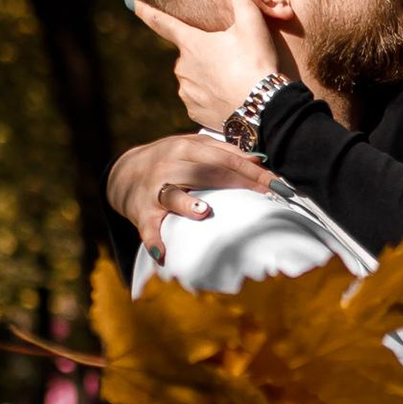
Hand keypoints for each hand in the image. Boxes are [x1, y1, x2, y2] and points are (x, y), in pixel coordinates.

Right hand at [106, 133, 269, 249]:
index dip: (253, 171)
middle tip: (267, 195)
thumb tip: (260, 159)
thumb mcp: (192, 148)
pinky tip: (163, 255)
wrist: (123, 173)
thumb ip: (222, 152)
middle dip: (238, 183)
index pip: (226, 158)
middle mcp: (170, 165)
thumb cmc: (169, 161)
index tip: (279, 185)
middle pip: (206, 173)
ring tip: (203, 211)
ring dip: (186, 204)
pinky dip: (153, 241)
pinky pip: (148, 228)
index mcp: (186, 147)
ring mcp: (154, 189)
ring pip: (172, 194)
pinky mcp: (141, 212)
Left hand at [133, 0, 287, 133]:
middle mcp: (182, 66)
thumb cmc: (257, 62)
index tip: (127, 2)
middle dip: (205, 53)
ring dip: (208, 75)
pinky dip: (210, 96)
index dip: (144, 10)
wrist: (264, 109)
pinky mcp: (193, 110)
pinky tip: (228, 96)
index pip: (161, 22)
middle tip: (233, 58)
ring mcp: (186, 90)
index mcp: (192, 42)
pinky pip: (197, 99)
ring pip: (192, 76)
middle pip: (188, 53)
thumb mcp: (251, 22)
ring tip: (235, 79)